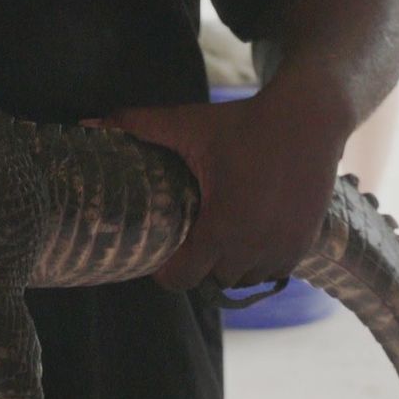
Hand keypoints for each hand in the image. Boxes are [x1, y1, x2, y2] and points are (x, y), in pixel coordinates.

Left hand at [100, 88, 349, 291]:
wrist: (310, 118)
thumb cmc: (243, 123)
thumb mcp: (188, 124)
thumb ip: (138, 126)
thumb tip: (88, 123)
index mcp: (223, 225)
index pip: (184, 278)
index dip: (166, 272)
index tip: (160, 254)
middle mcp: (256, 245)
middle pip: (214, 280)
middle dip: (198, 266)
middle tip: (185, 242)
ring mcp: (286, 247)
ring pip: (246, 279)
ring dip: (229, 267)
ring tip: (214, 242)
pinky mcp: (307, 242)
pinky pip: (274, 272)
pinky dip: (258, 261)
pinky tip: (245, 239)